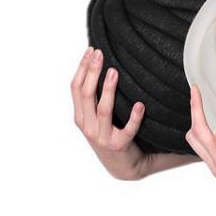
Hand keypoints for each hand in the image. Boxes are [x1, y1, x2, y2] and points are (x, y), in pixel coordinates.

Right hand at [71, 46, 146, 180]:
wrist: (123, 166)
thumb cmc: (110, 134)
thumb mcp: (95, 118)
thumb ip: (94, 98)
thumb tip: (97, 64)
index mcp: (81, 117)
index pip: (76, 88)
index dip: (82, 68)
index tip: (91, 49)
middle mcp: (88, 127)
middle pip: (86, 95)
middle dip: (92, 72)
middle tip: (100, 53)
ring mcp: (103, 137)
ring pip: (103, 110)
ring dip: (108, 90)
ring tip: (115, 72)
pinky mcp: (120, 145)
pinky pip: (127, 130)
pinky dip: (134, 118)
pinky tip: (140, 105)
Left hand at [185, 84, 215, 215]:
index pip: (200, 130)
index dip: (196, 109)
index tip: (196, 90)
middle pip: (194, 136)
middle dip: (194, 113)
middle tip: (200, 95)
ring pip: (201, 144)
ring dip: (200, 124)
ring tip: (208, 107)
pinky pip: (210, 149)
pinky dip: (208, 134)